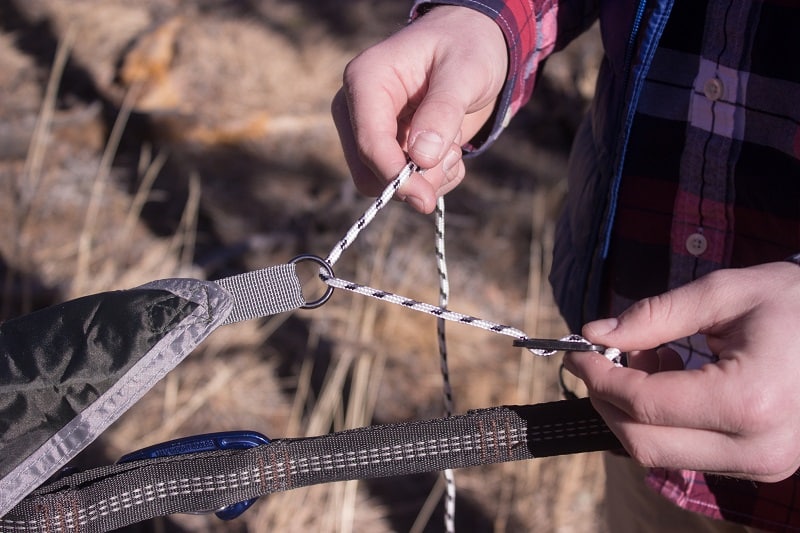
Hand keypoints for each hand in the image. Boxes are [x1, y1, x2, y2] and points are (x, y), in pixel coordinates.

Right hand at [331, 6, 506, 212]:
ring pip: (388, 184)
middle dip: (414, 178)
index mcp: (366, 80)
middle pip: (369, 173)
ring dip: (430, 177)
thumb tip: (421, 158)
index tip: (425, 199)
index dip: (394, 175)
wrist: (474, 46)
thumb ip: (443, 112)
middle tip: (452, 159)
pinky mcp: (390, 149)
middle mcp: (359, 109)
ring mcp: (373, 132)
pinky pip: (404, 185)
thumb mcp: (465, 72)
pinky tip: (451, 150)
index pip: (369, 141)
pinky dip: (435, 179)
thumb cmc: (467, 48)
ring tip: (455, 144)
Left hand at [564, 261, 799, 481]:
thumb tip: (594, 334)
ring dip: (633, 412)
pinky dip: (661, 422)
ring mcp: (762, 464)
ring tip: (647, 359)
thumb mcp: (723, 294)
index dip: (599, 377)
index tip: (579, 351)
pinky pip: (687, 453)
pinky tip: (670, 378)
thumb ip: (653, 316)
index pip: (644, 404)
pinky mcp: (761, 465)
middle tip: (598, 359)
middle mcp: (757, 448)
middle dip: (607, 400)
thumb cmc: (795, 303)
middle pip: (643, 442)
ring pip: (661, 455)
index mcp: (749, 401)